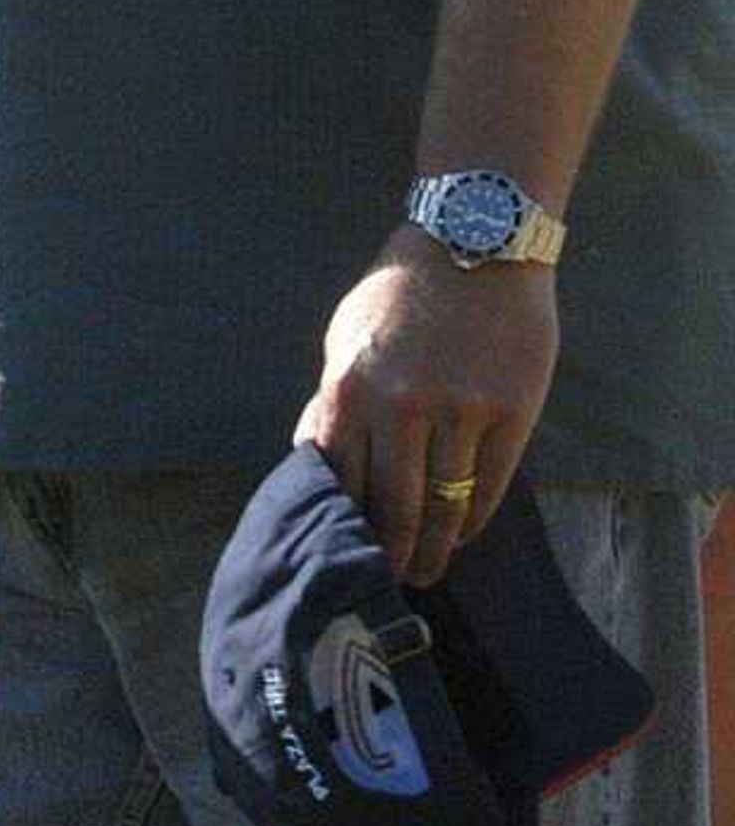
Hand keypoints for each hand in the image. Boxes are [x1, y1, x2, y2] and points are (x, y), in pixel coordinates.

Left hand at [297, 235, 559, 583]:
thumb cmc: (400, 295)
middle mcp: (400, 405)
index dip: (344, 523)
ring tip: (426, 568)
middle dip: (389, 550)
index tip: (344, 552)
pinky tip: (461, 532)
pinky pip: (488, 485)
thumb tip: (314, 459)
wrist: (473, 245)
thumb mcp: (345, 340)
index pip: (340, 478)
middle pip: (391, 504)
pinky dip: (472, 517)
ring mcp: (458, 410)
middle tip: (390, 580)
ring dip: (433, 545)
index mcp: (348, 386)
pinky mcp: (509, 413)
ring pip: (442, 503)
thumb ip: (332, 403)